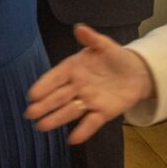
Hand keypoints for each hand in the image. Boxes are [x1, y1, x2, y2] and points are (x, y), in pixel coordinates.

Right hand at [25, 24, 153, 143]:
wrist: (136, 73)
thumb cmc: (115, 57)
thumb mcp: (104, 45)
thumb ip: (91, 39)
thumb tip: (80, 28)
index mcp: (72, 68)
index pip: (55, 77)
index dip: (44, 85)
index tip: (32, 94)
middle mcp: (76, 86)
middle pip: (58, 97)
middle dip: (44, 105)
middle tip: (30, 113)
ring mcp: (89, 100)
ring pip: (70, 110)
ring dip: (57, 119)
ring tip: (42, 126)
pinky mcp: (103, 112)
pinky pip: (92, 122)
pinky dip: (84, 130)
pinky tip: (73, 139)